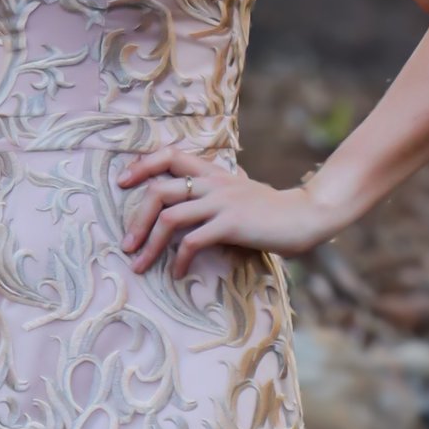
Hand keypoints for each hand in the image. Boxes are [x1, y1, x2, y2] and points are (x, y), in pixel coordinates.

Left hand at [117, 145, 344, 274]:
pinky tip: (178, 274)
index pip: (169, 155)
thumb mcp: (240, 193)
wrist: (306, 215)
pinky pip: (192, 241)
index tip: (123, 182)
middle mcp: (213, 184)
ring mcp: (222, 202)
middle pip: (159, 191)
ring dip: (150, 245)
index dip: (142, 165)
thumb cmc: (273, 211)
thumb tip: (190, 206)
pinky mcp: (231, 224)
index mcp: (213, 173)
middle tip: (127, 245)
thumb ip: (215, 195)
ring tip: (141, 265)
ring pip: (170, 217)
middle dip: (136, 220)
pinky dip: (179, 260)